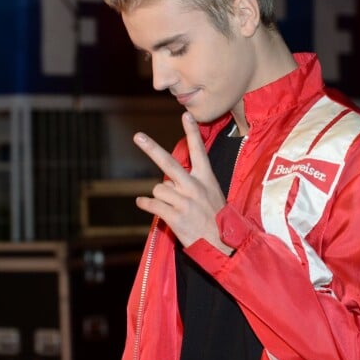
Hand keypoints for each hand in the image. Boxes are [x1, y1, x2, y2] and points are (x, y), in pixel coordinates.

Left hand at [133, 112, 232, 253]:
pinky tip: (143, 203)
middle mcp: (195, 186)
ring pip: (159, 188)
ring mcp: (185, 202)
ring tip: (173, 207)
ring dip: (161, 196)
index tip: (185, 115)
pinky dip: (146, 204)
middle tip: (137, 136)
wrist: (222, 244)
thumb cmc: (216, 218)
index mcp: (206, 178)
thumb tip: (167, 180)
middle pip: (169, 163)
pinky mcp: (176, 217)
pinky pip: (152, 204)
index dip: (191, 132)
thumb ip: (191, 183)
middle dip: (151, 148)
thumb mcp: (211, 194)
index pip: (198, 150)